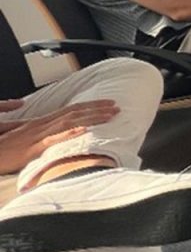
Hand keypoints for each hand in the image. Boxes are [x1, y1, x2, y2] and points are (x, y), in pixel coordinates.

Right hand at [0, 100, 119, 175]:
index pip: (70, 110)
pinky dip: (70, 133)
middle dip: (97, 109)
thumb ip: (34, 132)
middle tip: (117, 106)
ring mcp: (37, 135)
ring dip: (92, 117)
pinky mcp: (32, 147)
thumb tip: (50, 131)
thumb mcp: (19, 136)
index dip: (89, 106)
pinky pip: (54, 139)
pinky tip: (85, 130)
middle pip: (74, 113)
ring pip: (70, 122)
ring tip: (110, 115)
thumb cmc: (0, 148)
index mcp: (40, 123)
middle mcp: (41, 125)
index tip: (107, 103)